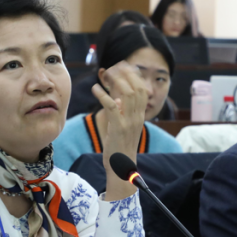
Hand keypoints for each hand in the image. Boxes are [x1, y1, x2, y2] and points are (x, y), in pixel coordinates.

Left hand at [92, 62, 147, 200]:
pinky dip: (103, 95)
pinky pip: (112, 106)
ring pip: (128, 93)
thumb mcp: (123, 127)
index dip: (132, 75)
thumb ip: (122, 113)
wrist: (122, 169)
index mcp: (139, 115)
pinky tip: (95, 88)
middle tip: (113, 67)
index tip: (122, 67)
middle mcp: (137, 116)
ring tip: (105, 74)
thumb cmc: (119, 148)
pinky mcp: (118, 128)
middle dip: (126, 73)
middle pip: (137, 87)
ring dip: (115, 81)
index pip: (141, 89)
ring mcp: (129, 122)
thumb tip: (119, 100)